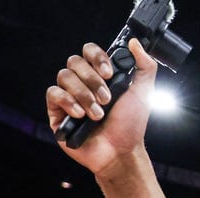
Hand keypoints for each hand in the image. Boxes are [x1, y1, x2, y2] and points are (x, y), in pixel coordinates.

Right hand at [45, 39, 156, 175]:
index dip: (97, 57)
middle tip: (107, 99)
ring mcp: (69, 96)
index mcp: (100, 75)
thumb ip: (145, 67)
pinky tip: (80, 115)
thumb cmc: (131, 125)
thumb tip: (135, 43)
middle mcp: (83, 82)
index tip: (109, 74)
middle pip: (75, 62)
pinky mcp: (57, 111)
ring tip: (98, 114)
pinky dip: (68, 101)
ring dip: (84, 95)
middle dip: (93, 80)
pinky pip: (53, 93)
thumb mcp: (144, 93)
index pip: (89, 52)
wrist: (120, 152)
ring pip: (64, 76)